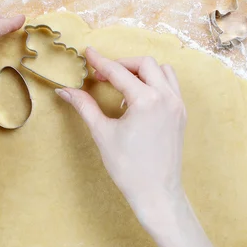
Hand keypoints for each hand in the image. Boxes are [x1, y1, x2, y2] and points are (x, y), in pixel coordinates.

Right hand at [56, 48, 186, 229]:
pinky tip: (139, 98)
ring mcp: (177, 105)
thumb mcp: (102, 133)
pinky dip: (155, 82)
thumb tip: (65, 91)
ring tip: (123, 85)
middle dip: (122, 64)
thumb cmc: (128, 167)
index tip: (88, 54)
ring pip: (162, 71)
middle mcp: (166, 97)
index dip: (100, 62)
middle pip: (144, 64)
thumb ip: (85, 106)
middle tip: (102, 76)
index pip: (119, 72)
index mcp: (146, 101)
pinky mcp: (181, 114)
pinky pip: (171, 86)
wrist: (156, 192)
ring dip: (141, 71)